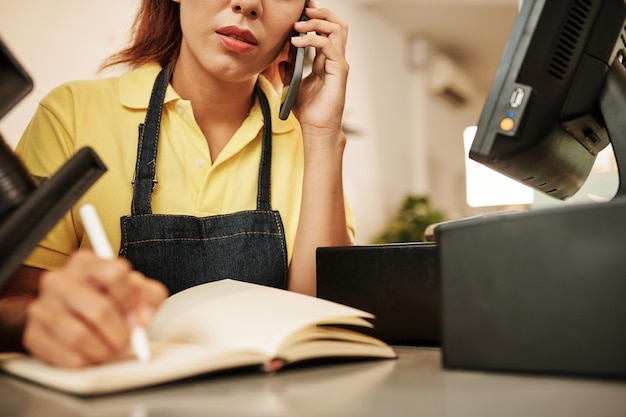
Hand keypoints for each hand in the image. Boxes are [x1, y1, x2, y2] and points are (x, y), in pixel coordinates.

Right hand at [22, 251, 167, 366]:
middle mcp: (60, 279)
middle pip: (99, 309)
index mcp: (87, 262)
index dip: (131, 301)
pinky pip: (63, 355)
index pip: (114, 273)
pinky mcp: (33, 334)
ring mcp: (42, 306)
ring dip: (103, 351)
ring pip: (79, 335)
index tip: (138, 319)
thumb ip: (149, 297)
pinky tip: (92, 357)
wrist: (73, 315)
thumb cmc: (110, 298)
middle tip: (128, 345)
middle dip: (120, 334)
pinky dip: (85, 362)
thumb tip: (142, 319)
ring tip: (112, 352)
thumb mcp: (137, 290)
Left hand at [290, 1, 348, 139]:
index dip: (316, 17)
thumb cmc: (308, 110)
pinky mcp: (339, 71)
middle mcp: (335, 59)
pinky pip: (328, 46)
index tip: (301, 11)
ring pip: (337, 30)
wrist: (315, 127)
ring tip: (298, 25)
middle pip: (338, 24)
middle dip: (321, 13)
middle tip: (304, 10)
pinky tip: (296, 43)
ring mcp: (339, 64)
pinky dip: (311, 40)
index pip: (327, 30)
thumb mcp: (293, 84)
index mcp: (326, 60)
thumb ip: (290, 70)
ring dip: (317, 22)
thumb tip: (283, 58)